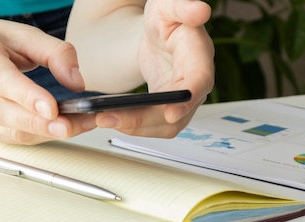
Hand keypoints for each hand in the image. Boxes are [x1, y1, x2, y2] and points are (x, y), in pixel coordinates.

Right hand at [0, 18, 96, 143]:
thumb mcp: (24, 34)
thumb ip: (55, 53)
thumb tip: (77, 82)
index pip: (3, 81)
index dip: (27, 97)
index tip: (51, 108)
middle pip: (3, 113)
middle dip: (37, 123)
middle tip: (68, 126)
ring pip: (10, 131)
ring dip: (45, 133)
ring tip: (76, 126)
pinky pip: (14, 138)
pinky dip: (40, 137)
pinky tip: (62, 129)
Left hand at [96, 0, 213, 137]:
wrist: (157, 33)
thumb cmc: (164, 18)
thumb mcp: (167, 6)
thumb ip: (182, 6)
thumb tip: (201, 10)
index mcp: (199, 55)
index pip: (200, 81)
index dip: (187, 100)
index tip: (170, 113)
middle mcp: (196, 82)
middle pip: (178, 112)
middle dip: (144, 120)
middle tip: (109, 118)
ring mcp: (184, 99)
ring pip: (165, 125)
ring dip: (135, 127)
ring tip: (104, 119)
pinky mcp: (169, 107)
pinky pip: (154, 124)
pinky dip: (133, 126)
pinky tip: (110, 118)